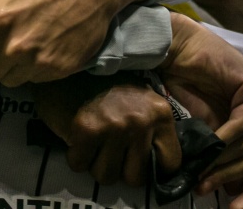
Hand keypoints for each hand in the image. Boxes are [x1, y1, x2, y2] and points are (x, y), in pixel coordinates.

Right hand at [34, 73, 181, 186]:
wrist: (72, 64)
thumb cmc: (106, 85)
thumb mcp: (140, 101)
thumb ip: (151, 129)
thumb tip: (156, 166)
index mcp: (160, 113)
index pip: (170, 163)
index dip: (151, 166)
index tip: (138, 158)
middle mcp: (141, 121)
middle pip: (135, 178)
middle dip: (120, 169)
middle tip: (111, 151)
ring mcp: (115, 126)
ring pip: (107, 176)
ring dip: (96, 165)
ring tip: (94, 145)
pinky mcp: (88, 129)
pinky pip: (80, 165)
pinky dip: (76, 158)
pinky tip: (77, 141)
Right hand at [157, 13, 242, 198]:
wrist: (174, 49)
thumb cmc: (181, 83)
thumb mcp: (202, 128)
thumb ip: (216, 152)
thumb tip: (224, 188)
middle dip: (229, 178)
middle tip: (202, 187)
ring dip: (223, 163)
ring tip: (201, 173)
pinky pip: (242, 126)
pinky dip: (223, 140)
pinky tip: (208, 145)